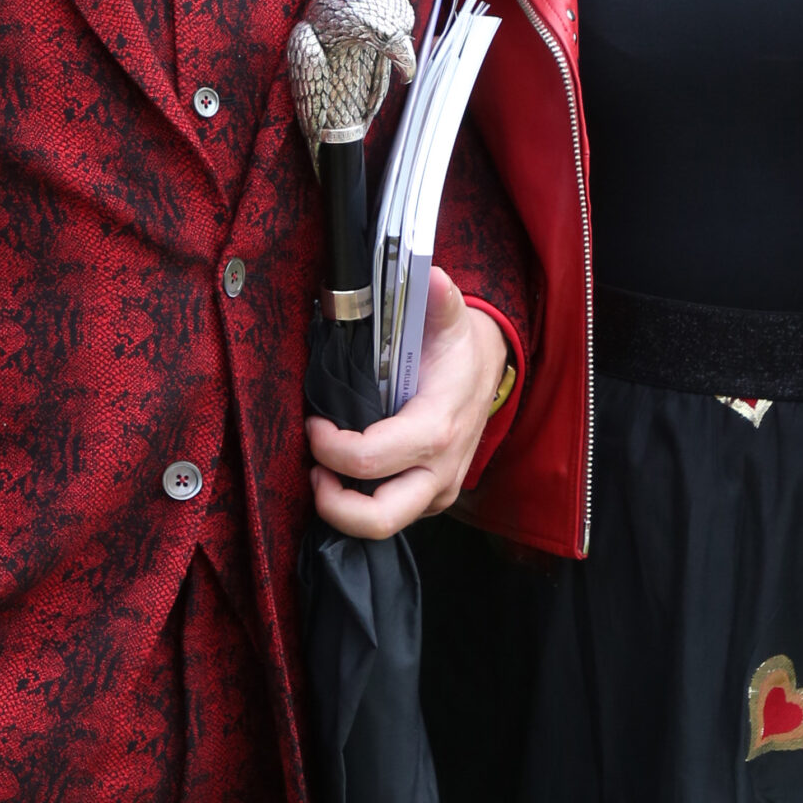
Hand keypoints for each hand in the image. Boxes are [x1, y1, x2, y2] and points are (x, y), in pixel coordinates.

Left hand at [308, 268, 508, 540]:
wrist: (489, 371)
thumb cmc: (459, 348)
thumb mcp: (450, 319)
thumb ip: (439, 299)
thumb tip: (429, 275)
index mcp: (437, 431)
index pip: (368, 461)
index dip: (328, 448)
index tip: (313, 423)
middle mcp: (440, 472)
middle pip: (376, 519)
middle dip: (332, 503)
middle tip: (313, 469)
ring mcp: (437, 491)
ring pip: (381, 526)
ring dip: (343, 506)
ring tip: (324, 472)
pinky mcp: (431, 499)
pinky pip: (391, 515)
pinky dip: (361, 501)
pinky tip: (346, 472)